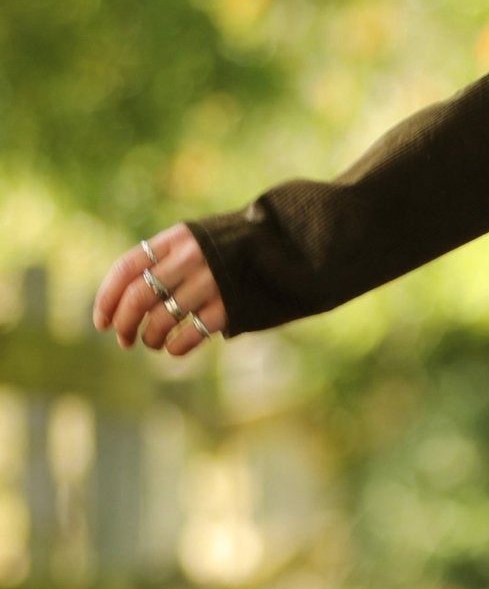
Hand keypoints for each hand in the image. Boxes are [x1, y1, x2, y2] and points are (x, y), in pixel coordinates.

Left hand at [92, 225, 226, 355]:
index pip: (127, 268)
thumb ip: (166, 261)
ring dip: (151, 338)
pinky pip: (191, 334)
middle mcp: (189, 259)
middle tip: (123, 340)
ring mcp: (211, 283)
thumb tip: (126, 302)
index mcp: (175, 240)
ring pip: (162, 319)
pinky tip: (175, 348)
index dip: (107, 298)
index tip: (101, 323)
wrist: (287, 247)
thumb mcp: (196, 242)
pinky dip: (176, 346)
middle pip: (138, 297)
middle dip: (124, 324)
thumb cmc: (234, 250)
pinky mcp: (230, 306)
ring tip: (153, 342)